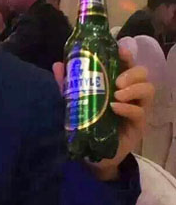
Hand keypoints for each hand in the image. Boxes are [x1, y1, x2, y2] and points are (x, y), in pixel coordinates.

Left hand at [53, 46, 153, 180]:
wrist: (92, 153)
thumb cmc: (87, 123)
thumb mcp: (74, 102)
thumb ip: (67, 85)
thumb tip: (58, 65)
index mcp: (116, 84)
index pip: (127, 64)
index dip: (126, 55)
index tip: (120, 50)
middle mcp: (130, 93)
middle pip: (142, 74)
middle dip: (132, 73)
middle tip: (117, 82)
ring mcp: (136, 108)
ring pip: (148, 90)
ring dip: (133, 88)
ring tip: (117, 94)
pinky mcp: (138, 125)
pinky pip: (140, 112)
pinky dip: (128, 107)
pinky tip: (115, 108)